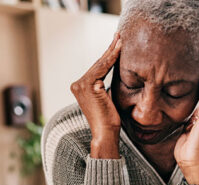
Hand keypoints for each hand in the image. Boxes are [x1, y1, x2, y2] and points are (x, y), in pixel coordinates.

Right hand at [70, 32, 121, 157]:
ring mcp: (80, 84)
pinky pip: (103, 68)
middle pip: (98, 64)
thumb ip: (106, 85)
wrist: (106, 133)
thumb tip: (116, 73)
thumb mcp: (107, 98)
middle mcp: (77, 84)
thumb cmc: (109, 120)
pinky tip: (119, 49)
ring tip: (121, 39)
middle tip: (119, 36)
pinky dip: (112, 58)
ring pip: (100, 64)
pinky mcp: (88, 85)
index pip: (97, 68)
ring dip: (112, 50)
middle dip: (110, 49)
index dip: (108, 56)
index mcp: (80, 87)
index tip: (117, 44)